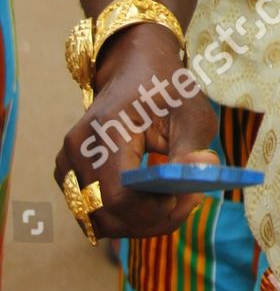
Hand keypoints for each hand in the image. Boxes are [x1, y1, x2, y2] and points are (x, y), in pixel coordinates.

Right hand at [54, 24, 218, 240]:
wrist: (135, 67)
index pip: (118, 196)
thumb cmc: (167, 88)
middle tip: (187, 202)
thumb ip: (193, 146)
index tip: (187, 199)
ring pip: (97, 220)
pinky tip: (150, 198)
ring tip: (171, 200)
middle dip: (151, 220)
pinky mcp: (69, 173)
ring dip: (137, 222)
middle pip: (107, 214)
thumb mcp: (192, 109)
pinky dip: (122, 216)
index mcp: (107, 128)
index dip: (153, 211)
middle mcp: (79, 148)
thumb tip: (200, 175)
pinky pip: (92, 213)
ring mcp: (68, 162)